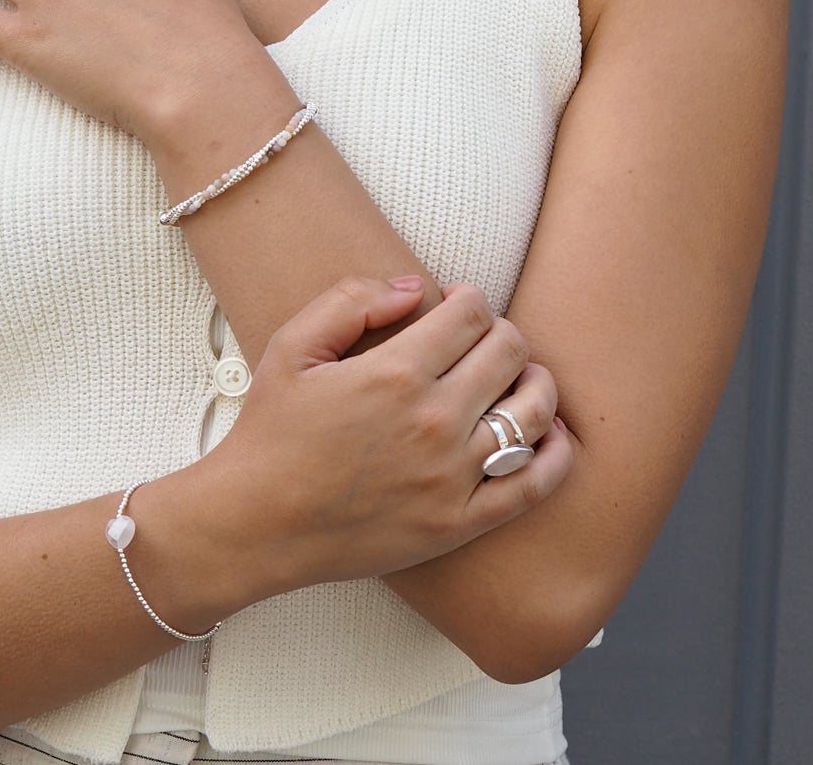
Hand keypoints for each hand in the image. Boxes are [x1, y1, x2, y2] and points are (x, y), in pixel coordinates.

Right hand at [199, 275, 573, 592]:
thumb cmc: (271, 431)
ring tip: (519, 377)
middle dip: (500, 333)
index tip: (457, 305)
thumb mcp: (293, 346)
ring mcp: (452, 477)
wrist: (256, 525)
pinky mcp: (460, 524)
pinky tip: (551, 433)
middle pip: (509, 352)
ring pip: (533, 411)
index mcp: (396, 373)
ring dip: (535, 382)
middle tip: (480, 340)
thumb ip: (351, 300)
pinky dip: (556, 453)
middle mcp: (434, 421)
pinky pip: (534, 484)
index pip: (470, 313)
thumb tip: (415, 287)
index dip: (469, 298)